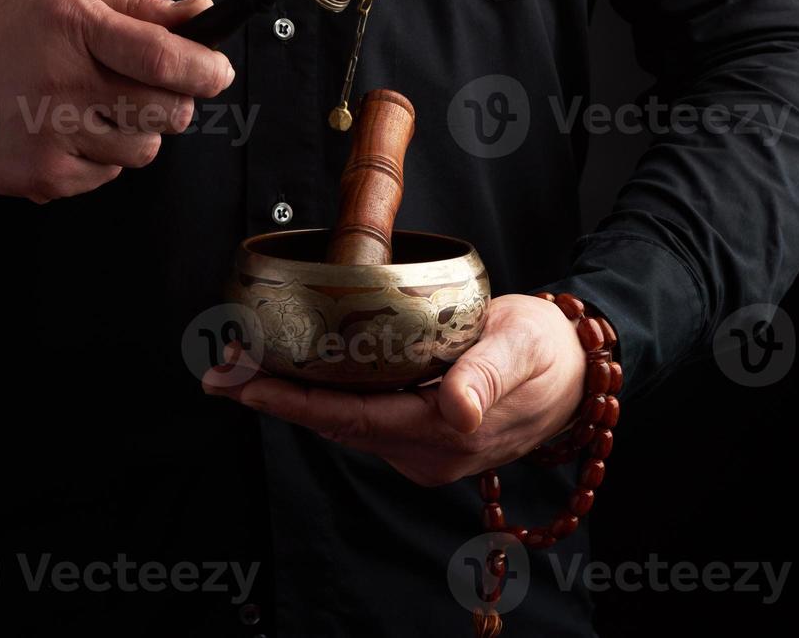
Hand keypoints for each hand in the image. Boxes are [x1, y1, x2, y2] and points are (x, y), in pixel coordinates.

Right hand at [0, 0, 233, 201]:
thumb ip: (137, 9)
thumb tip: (200, 11)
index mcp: (72, 27)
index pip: (163, 56)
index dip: (205, 68)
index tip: (217, 70)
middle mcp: (64, 83)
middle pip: (169, 112)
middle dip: (174, 100)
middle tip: (145, 87)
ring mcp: (54, 136)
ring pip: (144, 149)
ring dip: (134, 130)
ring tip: (92, 108)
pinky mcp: (46, 178)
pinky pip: (110, 176)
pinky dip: (101, 157)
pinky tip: (65, 132)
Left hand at [203, 294, 585, 485]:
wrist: (578, 370)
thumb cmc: (547, 349)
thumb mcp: (520, 348)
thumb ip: (486, 375)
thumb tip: (458, 411)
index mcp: (443, 433)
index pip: (348, 419)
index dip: (290, 402)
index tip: (240, 383)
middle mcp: (424, 451)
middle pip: (334, 424)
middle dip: (274, 396)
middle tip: (220, 367)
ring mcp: (421, 448)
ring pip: (343, 422)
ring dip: (293, 396)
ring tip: (243, 365)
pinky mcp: (421, 434)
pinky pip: (361, 416)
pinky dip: (324, 395)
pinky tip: (296, 371)